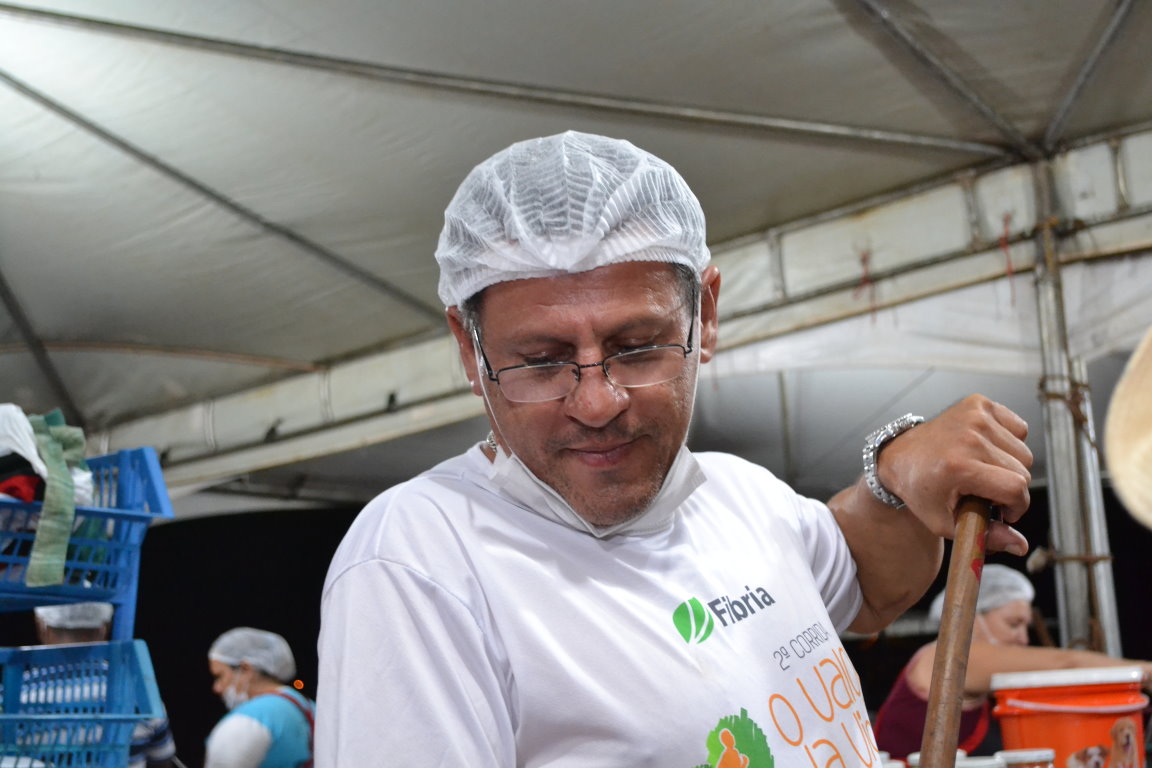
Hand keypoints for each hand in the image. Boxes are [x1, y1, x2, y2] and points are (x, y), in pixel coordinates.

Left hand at [877, 394, 1031, 554]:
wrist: (900, 456)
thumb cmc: (922, 491)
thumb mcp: (945, 523)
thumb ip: (986, 536)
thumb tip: (1021, 546)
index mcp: (959, 466)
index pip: (1015, 488)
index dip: (1016, 506)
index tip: (1003, 511)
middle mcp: (968, 436)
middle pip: (1023, 471)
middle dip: (1011, 488)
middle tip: (987, 491)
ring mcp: (974, 415)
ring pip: (1023, 450)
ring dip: (1011, 465)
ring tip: (983, 470)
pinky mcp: (979, 403)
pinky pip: (1018, 428)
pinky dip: (1008, 441)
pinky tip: (985, 449)